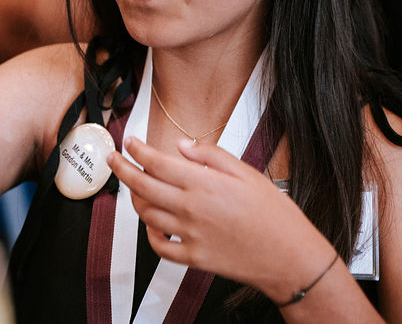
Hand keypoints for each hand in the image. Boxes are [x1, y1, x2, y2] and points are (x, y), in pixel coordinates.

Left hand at [107, 136, 331, 302]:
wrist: (288, 255)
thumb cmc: (273, 212)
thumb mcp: (246, 172)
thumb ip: (211, 156)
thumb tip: (182, 146)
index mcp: (203, 183)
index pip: (157, 163)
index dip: (137, 151)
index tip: (129, 142)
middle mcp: (190, 208)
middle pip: (142, 187)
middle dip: (122, 170)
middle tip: (113, 159)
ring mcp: (189, 235)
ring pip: (147, 215)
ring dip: (135, 200)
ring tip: (134, 189)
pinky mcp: (193, 258)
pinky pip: (160, 246)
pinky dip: (151, 233)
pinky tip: (154, 224)